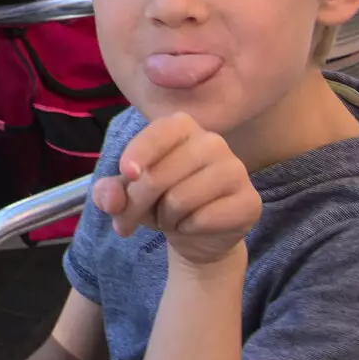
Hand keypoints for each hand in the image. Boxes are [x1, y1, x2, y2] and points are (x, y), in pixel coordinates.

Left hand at [91, 112, 260, 267]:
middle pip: (160, 175)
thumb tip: (111, 201)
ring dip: (165, 217)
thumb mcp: (125, 194)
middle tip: (130, 218)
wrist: (195, 233)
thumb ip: (109, 192)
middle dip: (137, 204)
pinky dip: (187, 228)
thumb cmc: (159, 199)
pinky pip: (204, 218)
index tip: (127, 174)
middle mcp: (212, 141)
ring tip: (168, 217)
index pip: (157, 134)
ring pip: (180, 199)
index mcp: (181, 126)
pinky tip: (192, 225)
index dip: (138, 154)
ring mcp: (236, 170)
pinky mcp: (249, 202)